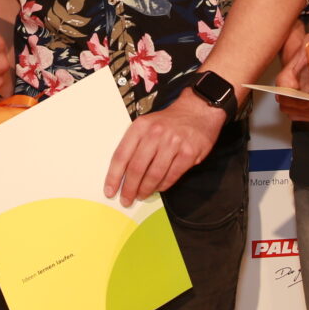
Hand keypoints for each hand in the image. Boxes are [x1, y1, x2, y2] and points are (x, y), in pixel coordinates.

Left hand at [106, 90, 227, 205]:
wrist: (198, 110)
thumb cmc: (169, 121)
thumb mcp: (147, 124)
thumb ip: (134, 144)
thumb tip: (121, 173)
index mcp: (140, 127)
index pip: (121, 155)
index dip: (113, 176)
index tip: (110, 190)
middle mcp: (155, 134)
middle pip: (136, 168)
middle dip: (129, 188)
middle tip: (126, 199)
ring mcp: (173, 143)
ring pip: (154, 174)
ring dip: (145, 190)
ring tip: (141, 196)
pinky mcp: (188, 153)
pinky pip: (171, 176)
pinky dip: (162, 186)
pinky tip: (157, 188)